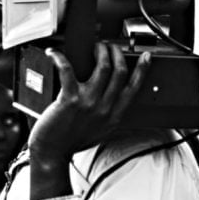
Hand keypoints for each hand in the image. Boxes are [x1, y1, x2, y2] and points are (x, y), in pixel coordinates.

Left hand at [28, 43, 149, 163]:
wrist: (53, 152)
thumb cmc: (72, 141)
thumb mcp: (101, 130)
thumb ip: (109, 114)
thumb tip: (111, 97)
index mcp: (114, 116)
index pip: (133, 88)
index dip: (142, 69)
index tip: (146, 56)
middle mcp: (104, 108)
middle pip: (120, 72)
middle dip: (116, 53)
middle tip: (110, 47)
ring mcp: (88, 103)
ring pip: (103, 68)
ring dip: (100, 52)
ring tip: (94, 47)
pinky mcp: (70, 99)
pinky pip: (68, 71)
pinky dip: (60, 58)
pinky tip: (55, 53)